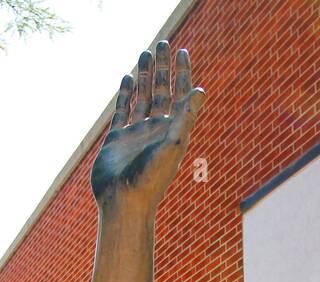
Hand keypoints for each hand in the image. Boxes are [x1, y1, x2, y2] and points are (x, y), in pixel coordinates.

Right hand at [90, 41, 204, 213]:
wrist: (124, 202)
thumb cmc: (151, 179)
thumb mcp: (172, 145)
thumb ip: (185, 118)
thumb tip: (200, 91)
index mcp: (173, 130)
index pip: (180, 94)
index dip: (182, 72)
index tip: (181, 51)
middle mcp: (157, 129)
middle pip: (162, 90)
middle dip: (162, 67)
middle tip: (162, 42)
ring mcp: (137, 132)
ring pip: (143, 96)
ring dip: (144, 75)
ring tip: (144, 52)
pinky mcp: (118, 139)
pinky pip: (123, 110)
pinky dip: (125, 94)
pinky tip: (127, 78)